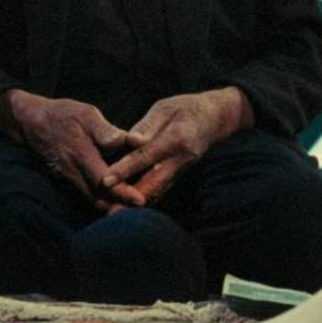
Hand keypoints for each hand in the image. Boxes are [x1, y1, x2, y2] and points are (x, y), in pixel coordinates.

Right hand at [0, 88, 139, 205]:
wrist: (32, 122)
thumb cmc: (64, 114)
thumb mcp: (86, 114)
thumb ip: (105, 130)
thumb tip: (125, 140)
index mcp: (81, 155)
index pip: (103, 180)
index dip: (122, 193)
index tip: (140, 200)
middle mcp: (73, 172)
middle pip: (99, 198)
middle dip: (121, 205)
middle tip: (143, 206)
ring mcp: (67, 178)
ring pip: (91, 200)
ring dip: (111, 204)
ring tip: (133, 205)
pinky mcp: (65, 180)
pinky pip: (85, 194)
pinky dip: (101, 199)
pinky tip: (116, 196)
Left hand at [101, 87, 254, 207]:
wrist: (215, 118)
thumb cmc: (186, 108)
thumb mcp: (165, 107)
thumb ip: (147, 125)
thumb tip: (130, 141)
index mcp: (176, 138)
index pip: (146, 157)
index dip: (125, 169)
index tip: (106, 180)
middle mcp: (180, 159)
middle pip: (153, 183)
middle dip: (130, 198)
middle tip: (109, 212)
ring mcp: (182, 170)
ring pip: (157, 192)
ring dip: (136, 205)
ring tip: (114, 215)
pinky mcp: (179, 175)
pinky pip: (160, 191)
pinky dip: (144, 200)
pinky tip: (128, 209)